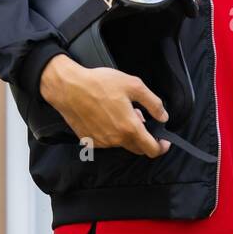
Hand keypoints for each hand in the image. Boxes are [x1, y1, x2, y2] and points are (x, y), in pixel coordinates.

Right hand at [39, 55, 171, 158]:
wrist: (68, 88)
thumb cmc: (99, 84)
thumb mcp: (133, 85)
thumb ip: (153, 103)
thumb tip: (163, 116)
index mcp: (129, 128)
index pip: (152, 149)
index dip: (161, 147)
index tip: (163, 141)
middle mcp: (116, 140)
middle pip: (137, 149)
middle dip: (144, 138)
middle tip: (139, 118)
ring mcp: (102, 142)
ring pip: (121, 143)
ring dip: (125, 133)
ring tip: (118, 112)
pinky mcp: (89, 140)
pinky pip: (107, 141)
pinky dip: (111, 132)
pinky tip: (106, 116)